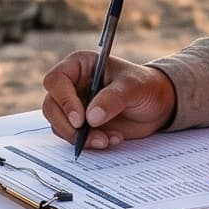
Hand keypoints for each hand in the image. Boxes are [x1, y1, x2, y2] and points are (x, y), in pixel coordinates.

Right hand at [40, 53, 174, 149]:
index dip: (64, 100)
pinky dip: (89, 143)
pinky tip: (111, 139)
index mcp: (80, 65)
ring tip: (106, 140)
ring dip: (80, 138)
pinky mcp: (81, 125)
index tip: (80, 120)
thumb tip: (91, 117)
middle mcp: (72, 85)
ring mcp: (74, 106)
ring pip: (59, 124)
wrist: (157, 105)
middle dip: (69, 126)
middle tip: (91, 137)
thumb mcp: (133, 87)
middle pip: (52, 106)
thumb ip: (113, 99)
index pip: (56, 80)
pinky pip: (72, 137)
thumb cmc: (145, 86)